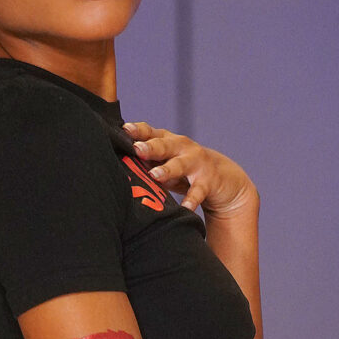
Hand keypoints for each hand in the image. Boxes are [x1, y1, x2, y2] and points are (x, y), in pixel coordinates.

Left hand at [124, 121, 254, 218]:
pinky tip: (185, 208)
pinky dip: (192, 200)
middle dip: (151, 147)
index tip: (125, 130)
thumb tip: (116, 165)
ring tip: (156, 176)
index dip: (138, 130)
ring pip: (180, 165)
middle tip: (137, 149)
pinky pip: (198, 191)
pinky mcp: (208, 181)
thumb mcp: (164, 162)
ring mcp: (196, 163)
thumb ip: (145, 162)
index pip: (150, 132)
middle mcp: (182, 148)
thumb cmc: (182, 170)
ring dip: (168, 169)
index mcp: (168, 141)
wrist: (222, 179)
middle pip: (164, 145)